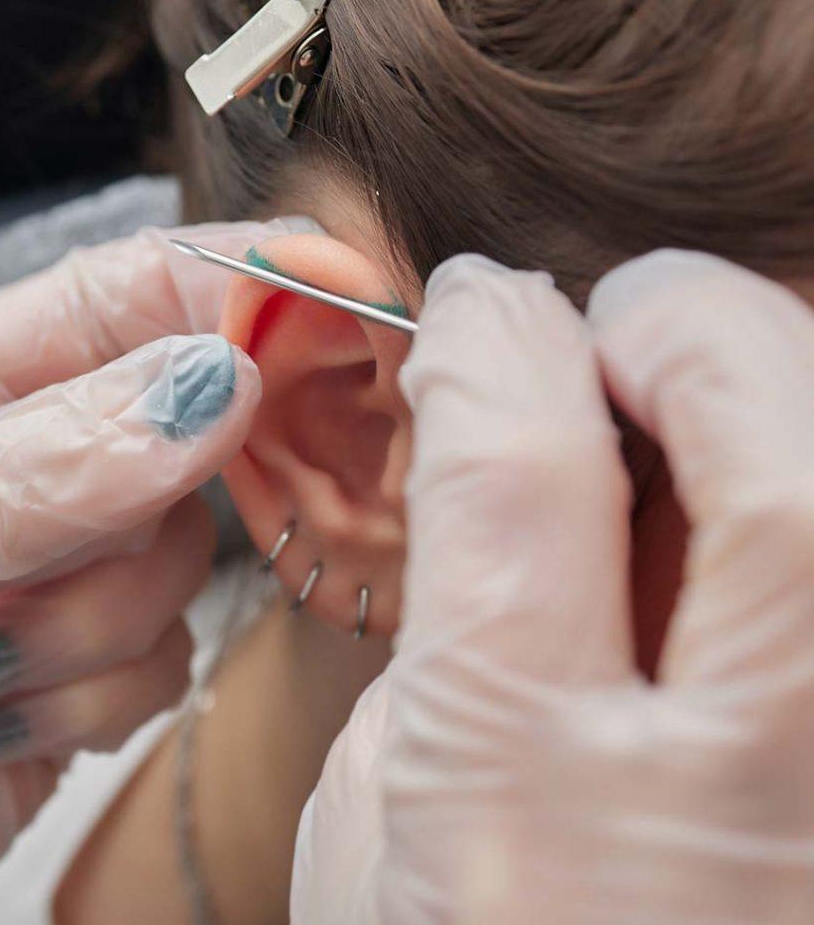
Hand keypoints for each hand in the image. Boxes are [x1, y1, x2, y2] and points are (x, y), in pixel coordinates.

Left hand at [0, 219, 294, 924]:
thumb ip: (54, 457)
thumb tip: (218, 386)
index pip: (135, 290)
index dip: (240, 283)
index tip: (340, 296)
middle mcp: (36, 458)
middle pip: (190, 417)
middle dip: (177, 478)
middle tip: (143, 516)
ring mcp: (74, 561)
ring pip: (185, 553)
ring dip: (93, 621)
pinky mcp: (99, 658)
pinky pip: (172, 652)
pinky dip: (97, 694)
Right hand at [293, 250, 813, 922]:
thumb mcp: (376, 840)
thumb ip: (439, 644)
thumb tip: (498, 473)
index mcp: (529, 811)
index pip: (514, 467)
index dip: (485, 339)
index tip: (475, 308)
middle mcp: (747, 803)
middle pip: (772, 435)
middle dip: (681, 321)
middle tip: (623, 319)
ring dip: (787, 387)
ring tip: (706, 397)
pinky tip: (764, 517)